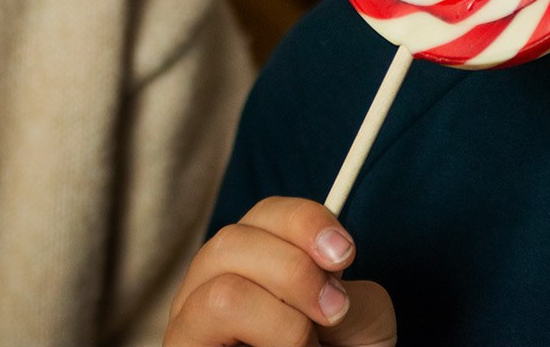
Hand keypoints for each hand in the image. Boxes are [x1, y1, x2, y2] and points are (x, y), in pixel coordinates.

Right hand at [165, 197, 397, 346]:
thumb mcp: (360, 322)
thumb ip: (353, 294)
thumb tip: (328, 283)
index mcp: (253, 260)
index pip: (265, 214)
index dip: (305, 222)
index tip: (345, 253)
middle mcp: (212, 281)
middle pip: (233, 240)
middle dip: (296, 272)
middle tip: (333, 312)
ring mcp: (190, 320)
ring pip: (222, 290)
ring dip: (282, 320)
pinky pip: (213, 323)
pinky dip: (267, 335)